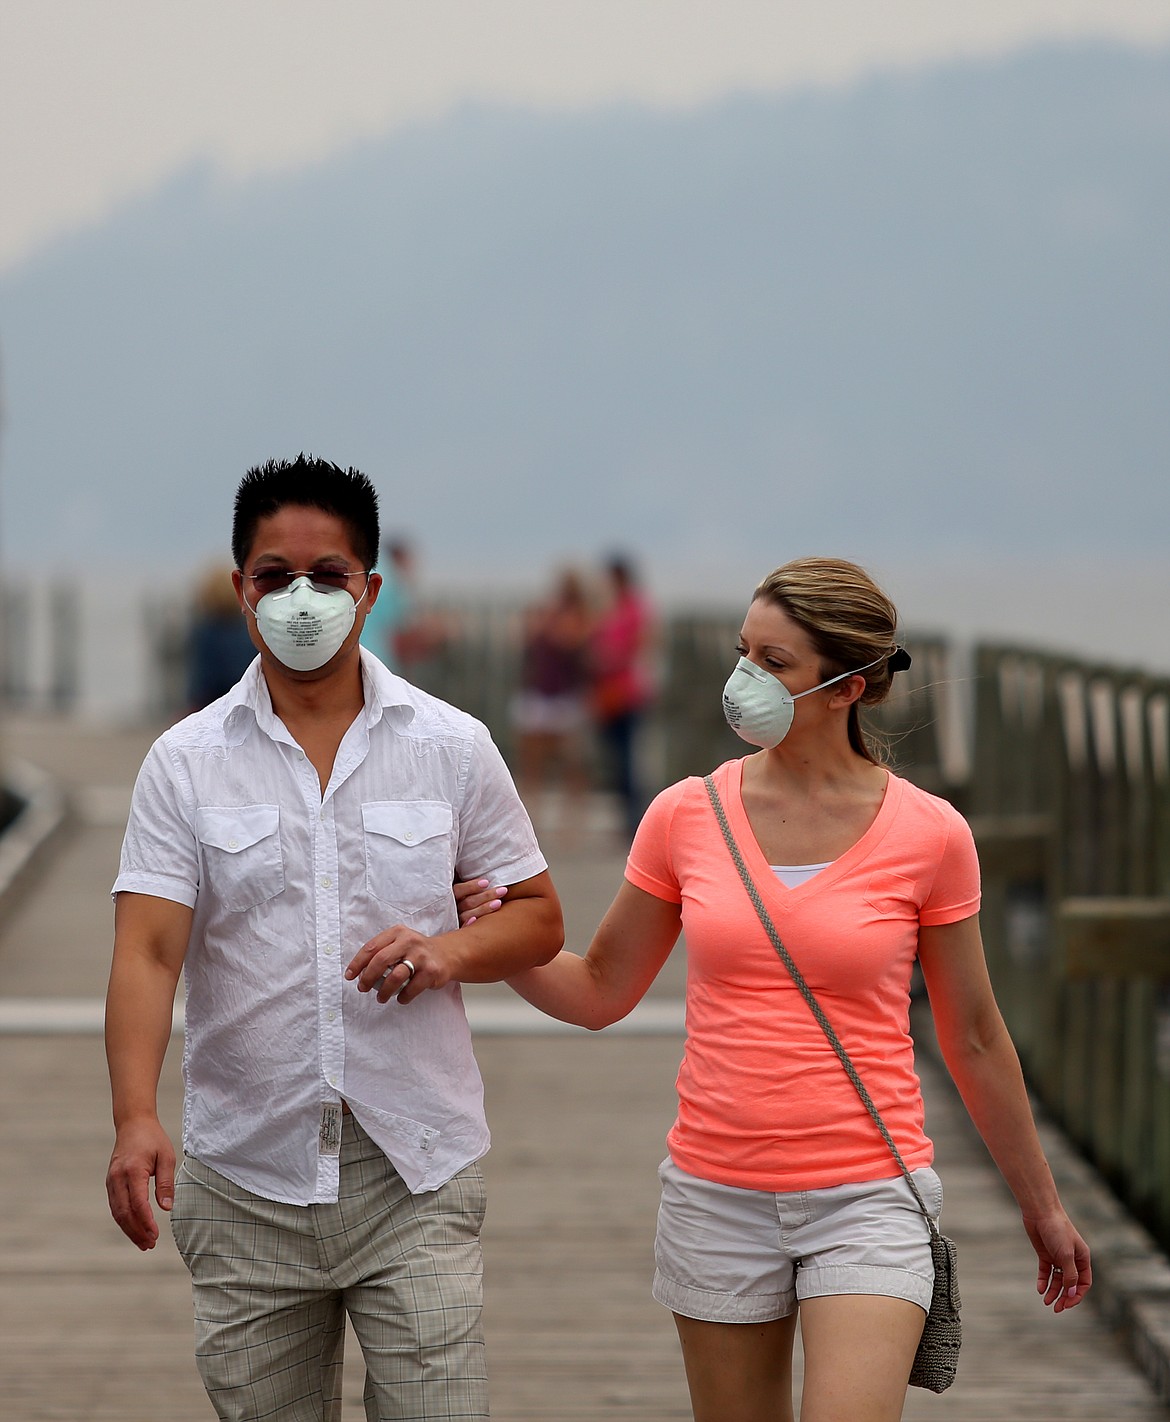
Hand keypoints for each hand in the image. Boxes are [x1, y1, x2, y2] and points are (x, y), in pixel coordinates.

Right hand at [106, 1117, 175, 1250]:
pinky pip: (116, 1206)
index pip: (138, 1203)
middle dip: (136, 1231)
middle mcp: (118, 1178)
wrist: (133, 1123)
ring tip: (144, 1243)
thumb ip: (166, 1183)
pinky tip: (134, 1229)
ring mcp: (111, 1181)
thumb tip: (166, 1208)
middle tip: (150, 1245)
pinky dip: (124, 1220)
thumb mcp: (167, 1157)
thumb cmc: (153, 1139)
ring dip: (129, 1229)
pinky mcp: (110, 1183)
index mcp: (133, 1170)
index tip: (155, 1235)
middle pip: (124, 1213)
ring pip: (117, 1212)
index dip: (146, 1222)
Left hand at [346, 926, 453, 1004]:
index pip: (372, 947)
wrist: (446, 954)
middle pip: (381, 960)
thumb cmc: (416, 951)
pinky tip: (401, 997)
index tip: (350, 975)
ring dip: (384, 991)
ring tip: (381, 998)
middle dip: (368, 977)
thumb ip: (382, 952)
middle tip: (362, 988)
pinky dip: (403, 997)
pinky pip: (411, 989)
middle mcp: (409, 941)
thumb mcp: (399, 943)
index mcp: (397, 932)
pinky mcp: (431, 971)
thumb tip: (360, 972)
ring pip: (395, 977)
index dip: (357, 963)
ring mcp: (421, 956)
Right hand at [453, 878, 507, 925]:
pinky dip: (467, 924)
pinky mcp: (458, 929)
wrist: (443, 922)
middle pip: (468, 902)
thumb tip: (486, 878)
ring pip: (468, 915)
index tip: (486, 882)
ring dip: (483, 909)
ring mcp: (454, 920)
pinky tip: (475, 920)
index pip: (459, 890)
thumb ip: (467, 885)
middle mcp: (452, 908)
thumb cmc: (461, 899)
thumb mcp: (460, 891)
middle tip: (503, 890)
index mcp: (451, 896)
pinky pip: (462, 929)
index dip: (471, 886)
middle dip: (486, 896)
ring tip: (498, 903)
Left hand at [1023, 1209, 1091, 1311]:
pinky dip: (1043, 1280)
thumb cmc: (1057, 1230)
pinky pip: (1045, 1271)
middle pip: (1070, 1284)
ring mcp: (1057, 1257)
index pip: (1084, 1283)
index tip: (1067, 1304)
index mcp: (1083, 1258)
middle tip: (1055, 1308)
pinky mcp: (1045, 1254)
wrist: (1040, 1211)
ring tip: (1045, 1301)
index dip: (1076, 1295)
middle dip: (1063, 1297)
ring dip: (1052, 1291)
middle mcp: (1071, 1259)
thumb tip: (1071, 1294)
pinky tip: (1040, 1289)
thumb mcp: (1066, 1255)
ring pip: (1057, 1279)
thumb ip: (1070, 1275)